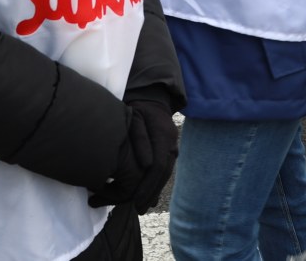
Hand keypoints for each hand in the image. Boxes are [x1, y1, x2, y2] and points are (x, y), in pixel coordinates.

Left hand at [87, 99, 177, 213]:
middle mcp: (171, 143)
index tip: (136, 201)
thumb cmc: (137, 106)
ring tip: (144, 205)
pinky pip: (165, 168)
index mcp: (162, 136)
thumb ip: (139, 139)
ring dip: (155, 190)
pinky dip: (158, 182)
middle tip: (139, 209)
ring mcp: (172, 145)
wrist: (151, 95)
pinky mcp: (170, 147)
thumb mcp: (133, 117)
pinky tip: (151, 194)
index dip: (147, 186)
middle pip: (163, 174)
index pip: (157, 167)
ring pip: (166, 173)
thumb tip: (146, 165)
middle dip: (151, 193)